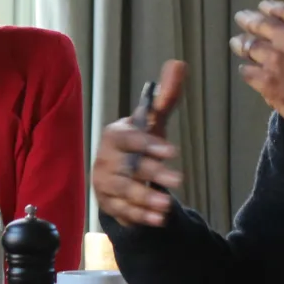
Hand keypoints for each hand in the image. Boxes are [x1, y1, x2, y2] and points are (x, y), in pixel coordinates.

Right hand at [91, 59, 186, 227]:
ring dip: (145, 198)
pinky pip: (123, 212)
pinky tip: (160, 219)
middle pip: (128, 167)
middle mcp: (105, 160)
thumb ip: (165, 97)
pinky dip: (141, 216)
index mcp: (114, 136)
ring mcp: (104, 184)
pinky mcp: (108, 205)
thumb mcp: (153, 122)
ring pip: (123, 192)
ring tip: (167, 205)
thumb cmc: (139, 144)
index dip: (148, 145)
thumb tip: (179, 64)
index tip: (172, 152)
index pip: (128, 139)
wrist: (120, 175)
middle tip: (178, 180)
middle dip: (152, 173)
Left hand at [233, 1, 283, 150]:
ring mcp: (275, 61)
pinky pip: (247, 72)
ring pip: (249, 47)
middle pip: (261, 25)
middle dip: (248, 20)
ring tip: (236, 43)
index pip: (283, 10)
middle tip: (241, 18)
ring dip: (241, 44)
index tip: (262, 7)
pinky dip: (245, 69)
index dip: (269, 8)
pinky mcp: (266, 83)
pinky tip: (245, 70)